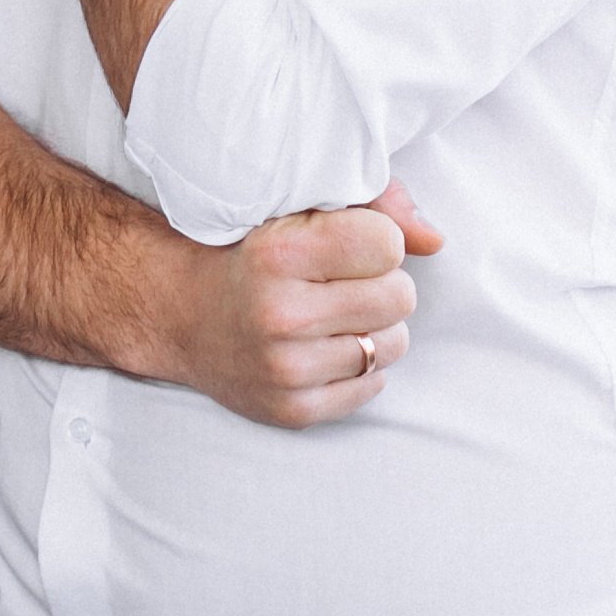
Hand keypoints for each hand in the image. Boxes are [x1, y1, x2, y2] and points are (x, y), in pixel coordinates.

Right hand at [140, 178, 443, 429]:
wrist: (180, 314)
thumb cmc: (249, 251)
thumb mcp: (296, 208)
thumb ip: (374, 205)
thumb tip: (436, 241)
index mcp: (278, 254)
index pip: (387, 244)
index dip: (376, 239)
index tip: (347, 243)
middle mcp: (280, 315)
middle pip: (399, 296)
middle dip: (381, 283)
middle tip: (343, 281)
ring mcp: (286, 370)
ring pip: (392, 344)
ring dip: (374, 327)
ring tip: (333, 314)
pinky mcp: (292, 410)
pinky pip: (372, 386)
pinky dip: (359, 366)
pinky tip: (324, 347)